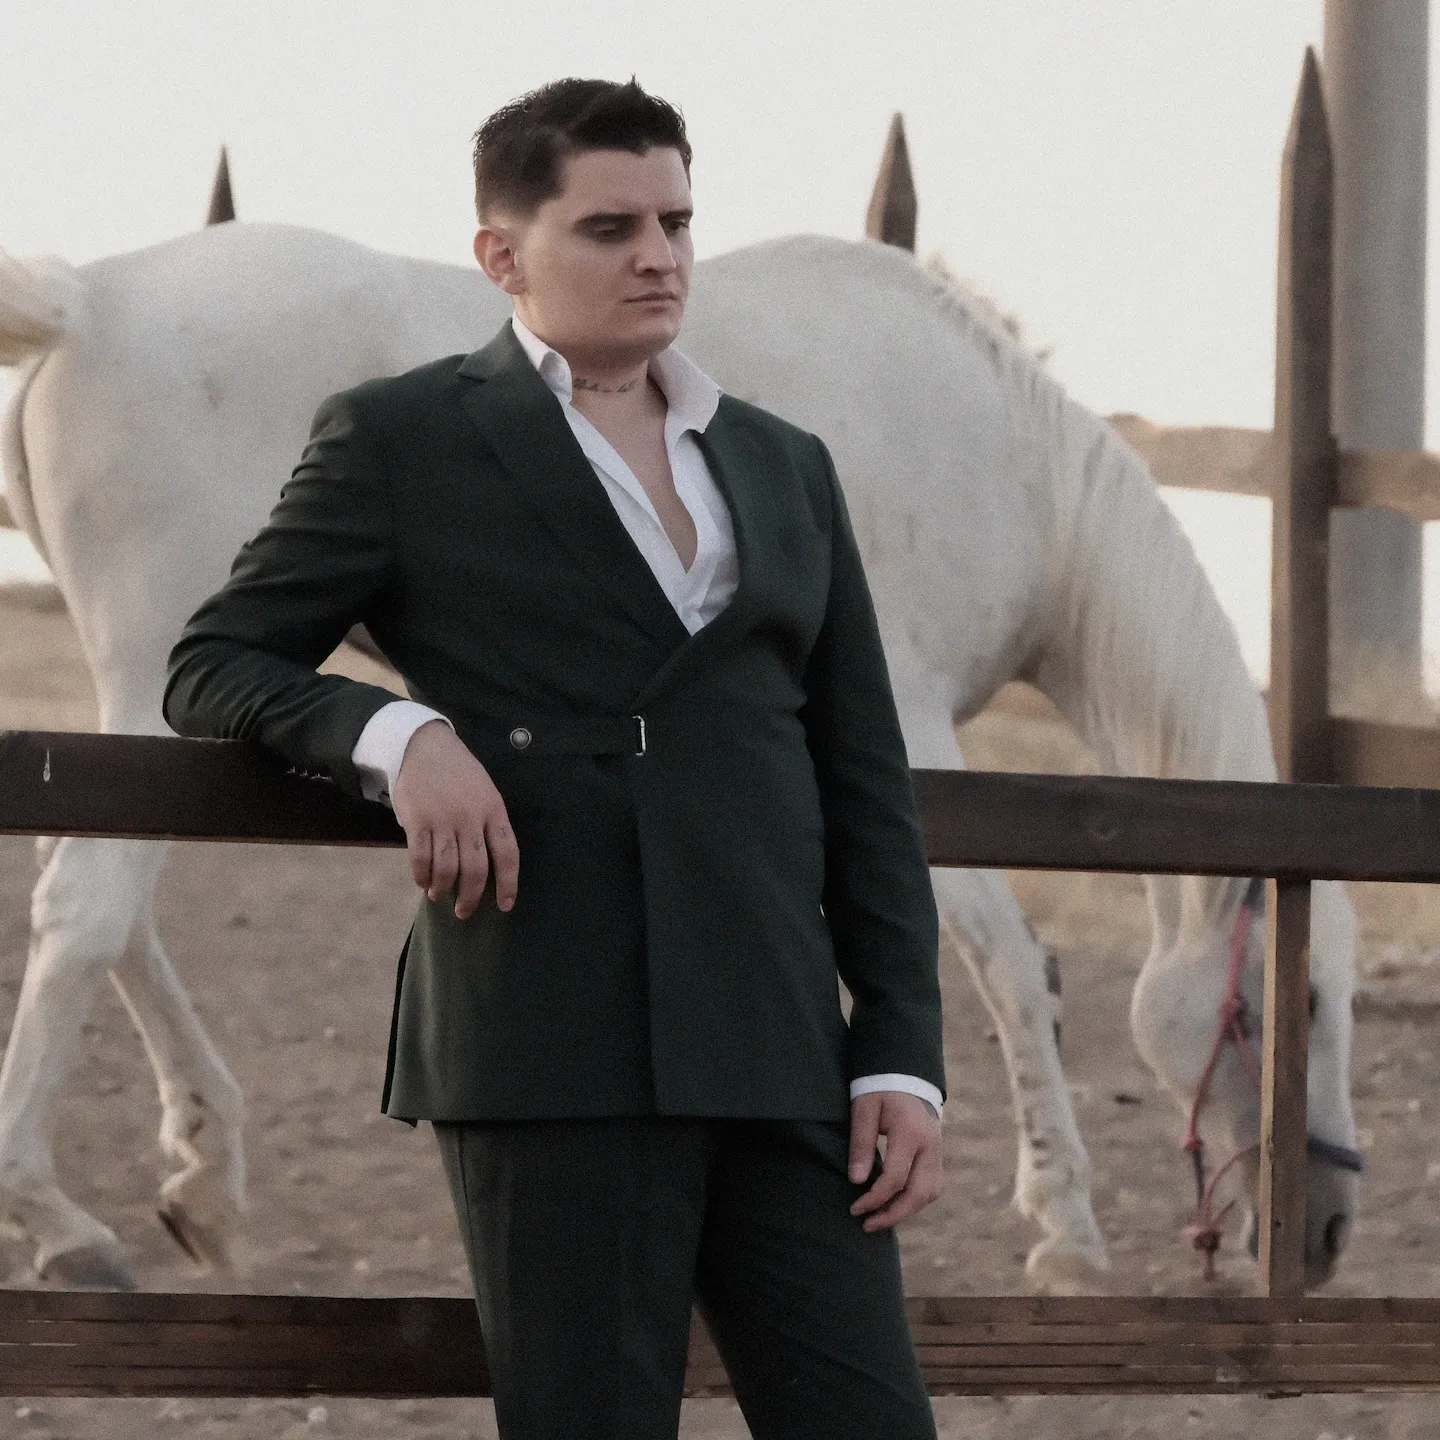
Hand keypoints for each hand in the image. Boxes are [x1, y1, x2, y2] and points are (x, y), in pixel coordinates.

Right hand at [391, 719, 518, 918]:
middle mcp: (471, 818)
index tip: (505, 905)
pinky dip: (421, 876)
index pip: (508, 854)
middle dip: (470, 897)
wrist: (424, 746)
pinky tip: (422, 882)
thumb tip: (486, 866)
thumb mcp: (485, 792)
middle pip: (476, 870)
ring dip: (443, 888)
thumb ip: (488, 824)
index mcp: (494, 810)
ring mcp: (443, 820)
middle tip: (464, 911)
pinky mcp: (417, 821)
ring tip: (439, 895)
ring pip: (447, 869)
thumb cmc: (459, 773)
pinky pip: (421, 859)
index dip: (508, 884)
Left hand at [847, 1091, 942, 1231]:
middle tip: (868, 1225)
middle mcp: (930, 1145)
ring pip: (930, 1193)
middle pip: (919, 1193)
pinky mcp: (937, 1153)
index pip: (895, 1178)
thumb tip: (857, 1181)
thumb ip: (861, 1143)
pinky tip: (895, 1205)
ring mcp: (937, 1150)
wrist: (905, 1073)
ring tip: (880, 1219)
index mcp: (910, 1132)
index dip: (874, 1198)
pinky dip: (915, 1200)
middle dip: (893, 1214)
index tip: (854, 1208)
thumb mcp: (864, 1108)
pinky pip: (932, 1185)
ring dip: (906, 1211)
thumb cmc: (880, 1088)